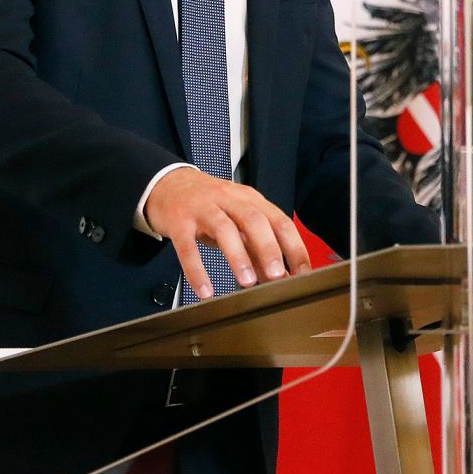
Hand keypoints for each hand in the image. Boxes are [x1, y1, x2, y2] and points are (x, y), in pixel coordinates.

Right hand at [144, 168, 311, 298]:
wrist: (169, 184)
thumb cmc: (209, 205)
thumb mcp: (237, 221)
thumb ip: (257, 247)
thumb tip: (280, 275)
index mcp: (250, 200)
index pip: (280, 221)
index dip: (294, 246)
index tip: (303, 271)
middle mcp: (229, 200)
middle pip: (254, 220)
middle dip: (269, 248)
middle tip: (276, 276)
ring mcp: (203, 209)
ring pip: (224, 229)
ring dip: (238, 256)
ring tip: (247, 282)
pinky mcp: (179, 221)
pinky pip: (187, 247)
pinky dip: (197, 270)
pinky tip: (205, 290)